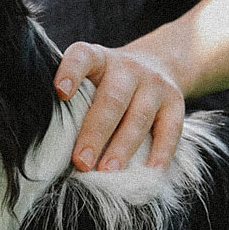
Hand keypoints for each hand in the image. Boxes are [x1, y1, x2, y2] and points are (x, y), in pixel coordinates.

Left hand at [54, 42, 184, 171]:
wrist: (157, 63)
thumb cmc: (108, 82)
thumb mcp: (90, 77)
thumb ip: (74, 101)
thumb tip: (52, 146)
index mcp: (98, 58)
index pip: (83, 57)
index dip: (71, 72)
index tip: (60, 92)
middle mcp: (127, 67)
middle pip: (112, 99)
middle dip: (95, 133)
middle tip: (81, 162)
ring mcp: (154, 84)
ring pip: (139, 117)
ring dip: (122, 148)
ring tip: (107, 172)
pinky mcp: (175, 102)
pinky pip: (170, 130)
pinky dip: (160, 153)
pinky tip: (149, 172)